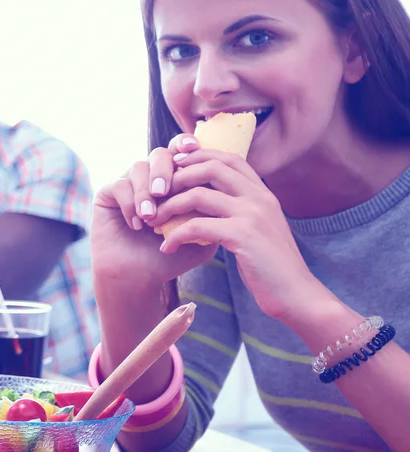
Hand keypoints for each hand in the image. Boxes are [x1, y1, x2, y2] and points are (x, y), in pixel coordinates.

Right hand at [91, 133, 214, 287]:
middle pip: (159, 154)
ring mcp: (127, 185)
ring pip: (137, 167)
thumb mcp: (200, 234)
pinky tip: (137, 224)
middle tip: (165, 191)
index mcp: (173, 181)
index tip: (192, 148)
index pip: (180, 153)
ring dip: (146, 191)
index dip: (184, 144)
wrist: (139, 278)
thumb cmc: (170, 257)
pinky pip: (119, 186)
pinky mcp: (107, 195)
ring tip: (151, 216)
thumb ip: (213, 210)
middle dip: (164, 169)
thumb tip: (226, 183)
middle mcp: (149, 179)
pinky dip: (130, 203)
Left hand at [147, 147, 317, 320]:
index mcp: (263, 193)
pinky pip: (197, 226)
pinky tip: (167, 247)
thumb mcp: (258, 229)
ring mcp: (253, 214)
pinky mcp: (243, 235)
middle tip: (156, 193)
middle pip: (211, 167)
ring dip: (169, 206)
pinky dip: (176, 235)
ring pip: (199, 195)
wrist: (297, 295)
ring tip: (154, 220)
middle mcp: (259, 197)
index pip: (229, 158)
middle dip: (178, 176)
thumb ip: (240, 211)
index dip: (199, 156)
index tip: (175, 165)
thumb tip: (211, 203)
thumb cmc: (271, 267)